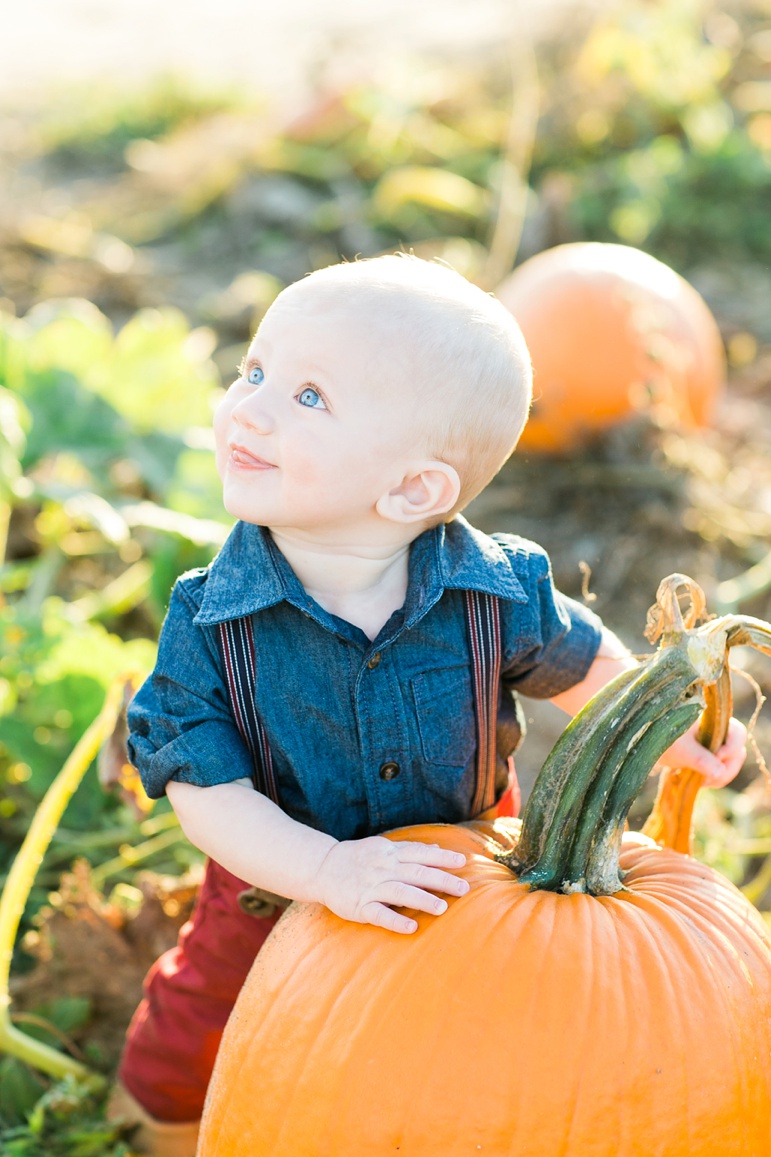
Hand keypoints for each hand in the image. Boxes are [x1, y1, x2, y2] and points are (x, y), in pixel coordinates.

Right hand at [315, 837, 468, 934]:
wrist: (323, 868)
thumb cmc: (360, 858)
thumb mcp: (384, 848)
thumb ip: (410, 850)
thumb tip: (438, 847)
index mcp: (390, 854)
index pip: (420, 853)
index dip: (441, 857)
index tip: (462, 862)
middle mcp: (383, 869)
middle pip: (415, 873)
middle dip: (440, 880)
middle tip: (464, 888)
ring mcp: (371, 887)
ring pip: (400, 892)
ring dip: (422, 899)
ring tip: (442, 908)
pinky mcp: (360, 906)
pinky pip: (379, 914)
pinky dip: (395, 920)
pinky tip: (411, 927)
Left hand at [655, 717, 746, 787]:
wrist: (645, 744)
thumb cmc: (661, 738)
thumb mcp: (680, 749)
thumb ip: (700, 759)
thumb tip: (720, 772)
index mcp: (713, 722)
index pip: (737, 733)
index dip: (732, 748)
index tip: (717, 757)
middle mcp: (717, 733)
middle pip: (737, 752)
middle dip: (727, 768)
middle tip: (709, 779)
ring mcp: (714, 746)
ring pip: (730, 764)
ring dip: (721, 776)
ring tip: (702, 782)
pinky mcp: (708, 758)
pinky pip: (720, 771)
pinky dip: (714, 778)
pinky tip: (701, 782)